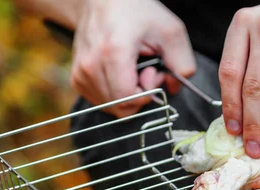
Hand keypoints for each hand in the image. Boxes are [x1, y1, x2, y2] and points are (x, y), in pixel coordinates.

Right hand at [71, 0, 195, 117]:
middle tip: (145, 70)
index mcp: (113, 52)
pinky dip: (115, 94)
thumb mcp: (172, 33)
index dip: (147, 92)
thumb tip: (172, 89)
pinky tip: (120, 73)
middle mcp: (91, 65)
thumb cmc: (137, 13)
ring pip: (112, 108)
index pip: (129, 98)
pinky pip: (102, 103)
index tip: (152, 71)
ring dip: (128, 95)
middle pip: (122, 107)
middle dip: (140, 95)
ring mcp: (80, 73)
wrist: (104, 1)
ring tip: (133, 68)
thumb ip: (183, 66)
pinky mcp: (77, 79)